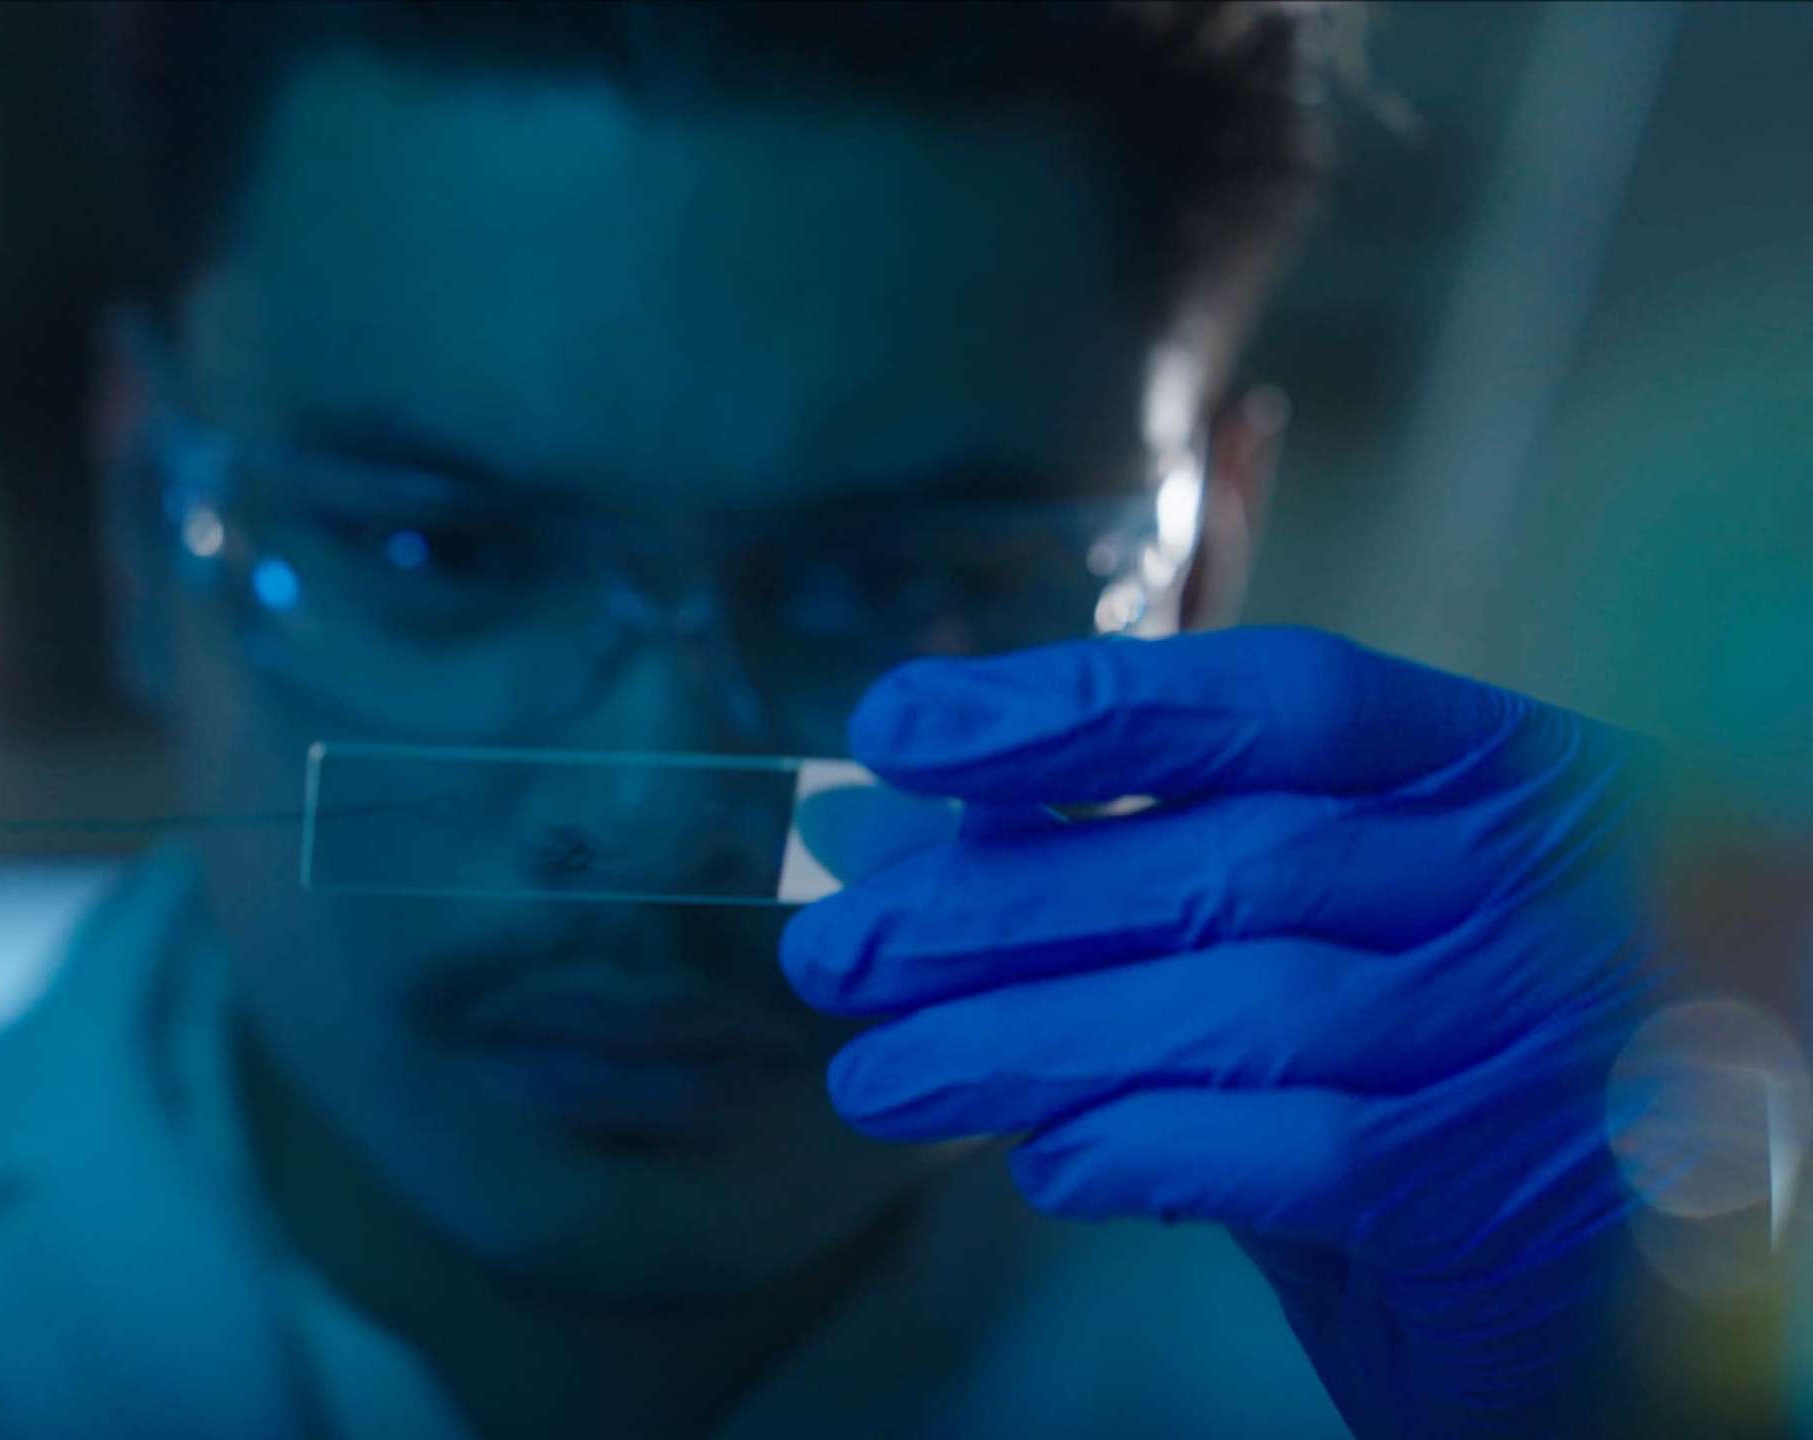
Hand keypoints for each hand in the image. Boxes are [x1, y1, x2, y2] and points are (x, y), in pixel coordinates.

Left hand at [782, 627, 1663, 1436]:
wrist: (1622, 1287)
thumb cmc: (1439, 1078)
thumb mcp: (1329, 944)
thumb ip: (1168, 886)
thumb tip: (922, 855)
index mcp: (1493, 770)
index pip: (1275, 698)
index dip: (1077, 703)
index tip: (897, 730)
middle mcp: (1539, 873)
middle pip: (1224, 855)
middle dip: (996, 907)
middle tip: (834, 956)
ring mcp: (1545, 1024)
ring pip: (1241, 1005)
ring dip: (1025, 1044)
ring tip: (878, 1082)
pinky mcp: (1522, 1182)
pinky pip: (1306, 1153)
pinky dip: (1152, 1149)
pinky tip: (1046, 1166)